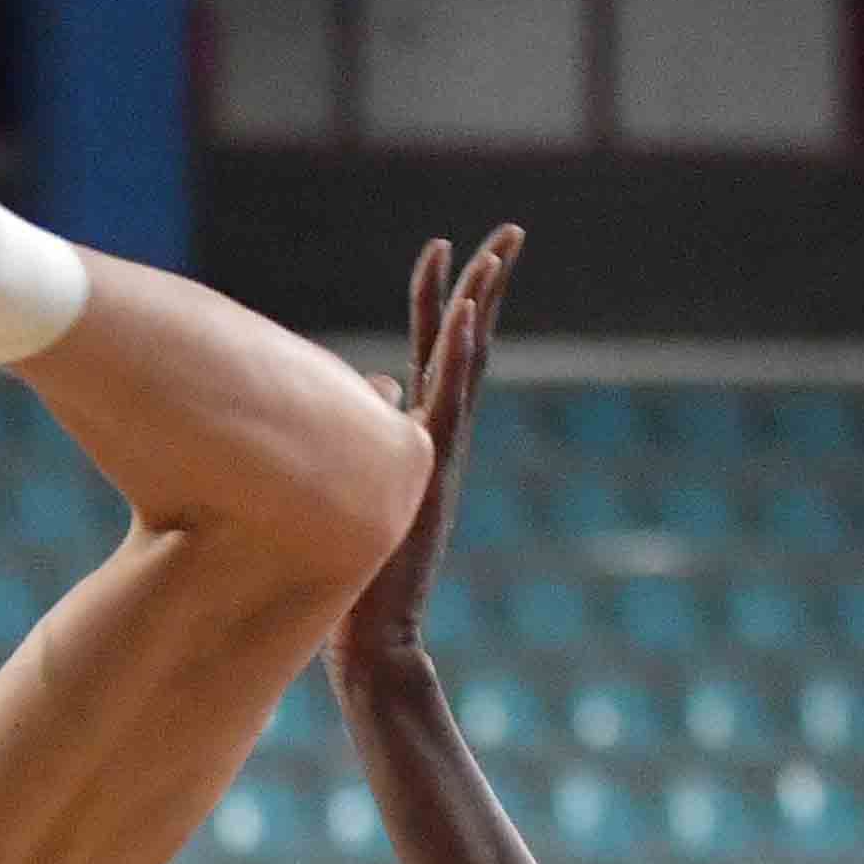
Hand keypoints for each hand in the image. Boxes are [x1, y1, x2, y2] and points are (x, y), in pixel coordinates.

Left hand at [331, 226, 522, 684]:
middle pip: (465, 343)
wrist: (374, 634)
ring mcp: (439, 450)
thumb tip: (368, 387)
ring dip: (480, 304)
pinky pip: (448, 398)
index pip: (433, 350)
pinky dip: (459, 352)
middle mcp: (438, 435)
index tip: (439, 244)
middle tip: (511, 229)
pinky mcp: (430, 467)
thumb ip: (363, 435)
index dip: (436, 298)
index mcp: (419, 435)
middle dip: (485, 284)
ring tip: (498, 251)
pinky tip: (469, 310)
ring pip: (465, 363)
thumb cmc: (352, 571)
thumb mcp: (353, 488)